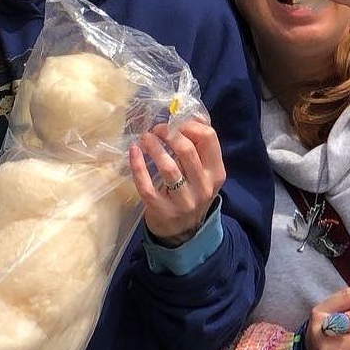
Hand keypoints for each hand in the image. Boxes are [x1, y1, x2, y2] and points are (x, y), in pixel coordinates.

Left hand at [130, 118, 225, 245]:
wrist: (183, 233)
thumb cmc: (191, 194)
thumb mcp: (203, 174)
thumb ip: (200, 149)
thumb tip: (192, 116)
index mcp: (216, 173)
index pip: (209, 139)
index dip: (190, 125)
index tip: (175, 122)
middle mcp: (203, 187)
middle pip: (187, 151)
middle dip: (169, 133)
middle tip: (156, 128)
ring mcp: (182, 200)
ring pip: (168, 167)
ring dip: (154, 147)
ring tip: (145, 137)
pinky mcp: (161, 209)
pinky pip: (146, 185)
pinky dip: (138, 166)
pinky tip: (134, 152)